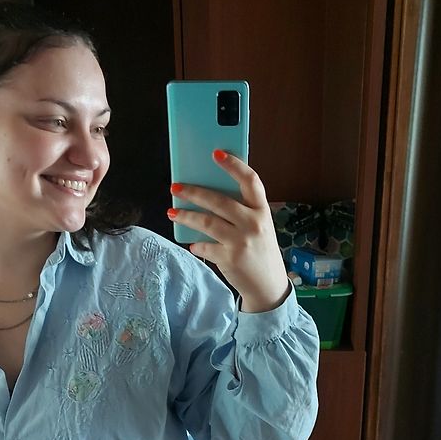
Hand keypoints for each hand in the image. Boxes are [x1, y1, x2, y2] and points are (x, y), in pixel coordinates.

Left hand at [167, 149, 290, 312]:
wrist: (268, 285)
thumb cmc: (260, 251)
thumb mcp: (259, 227)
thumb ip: (242, 212)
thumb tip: (209, 196)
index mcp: (262, 211)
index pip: (250, 181)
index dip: (234, 165)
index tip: (216, 153)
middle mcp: (253, 224)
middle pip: (219, 201)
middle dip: (194, 192)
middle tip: (176, 186)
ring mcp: (241, 242)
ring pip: (207, 222)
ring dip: (186, 215)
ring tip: (172, 211)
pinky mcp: (229, 258)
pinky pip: (205, 246)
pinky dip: (197, 244)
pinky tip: (192, 243)